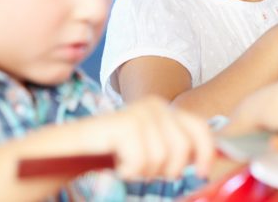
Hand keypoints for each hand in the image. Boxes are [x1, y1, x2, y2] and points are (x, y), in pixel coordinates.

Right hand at [84, 97, 213, 179]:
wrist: (70, 148)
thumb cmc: (113, 152)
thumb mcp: (152, 147)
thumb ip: (177, 147)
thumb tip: (207, 159)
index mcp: (166, 109)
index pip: (200, 128)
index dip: (207, 152)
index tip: (203, 173)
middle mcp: (156, 105)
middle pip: (184, 148)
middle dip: (168, 169)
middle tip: (145, 169)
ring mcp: (141, 112)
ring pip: (162, 159)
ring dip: (144, 172)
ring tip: (127, 164)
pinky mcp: (126, 124)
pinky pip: (142, 162)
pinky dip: (129, 171)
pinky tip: (118, 164)